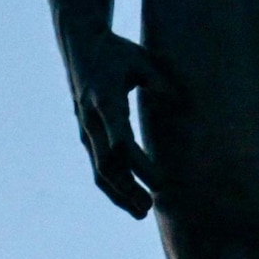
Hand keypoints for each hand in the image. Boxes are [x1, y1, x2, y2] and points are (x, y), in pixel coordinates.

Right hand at [63, 27, 159, 217]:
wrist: (80, 46)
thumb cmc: (116, 52)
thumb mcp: (141, 61)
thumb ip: (160, 82)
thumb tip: (178, 103)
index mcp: (105, 102)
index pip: (121, 142)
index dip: (139, 165)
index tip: (159, 182)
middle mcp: (91, 121)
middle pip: (107, 165)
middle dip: (128, 190)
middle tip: (149, 209)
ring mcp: (86, 130)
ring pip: (100, 171)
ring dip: (120, 194)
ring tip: (142, 213)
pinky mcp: (87, 135)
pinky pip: (99, 166)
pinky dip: (114, 185)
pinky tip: (130, 197)